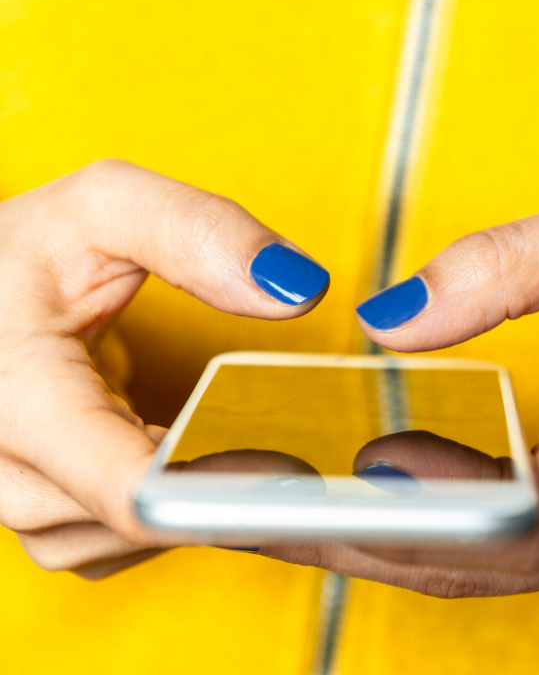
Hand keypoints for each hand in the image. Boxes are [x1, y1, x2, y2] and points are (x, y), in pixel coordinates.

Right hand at [0, 159, 328, 578]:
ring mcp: (10, 493)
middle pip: (132, 521)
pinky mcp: (35, 502)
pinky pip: (104, 541)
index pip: (125, 485)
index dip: (218, 492)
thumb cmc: (24, 251)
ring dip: (177, 503)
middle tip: (276, 449)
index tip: (291, 472)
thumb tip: (297, 288)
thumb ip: (199, 232)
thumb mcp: (103, 209)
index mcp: (13, 393)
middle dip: (209, 490)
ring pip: (118, 541)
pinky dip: (151, 510)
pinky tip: (175, 459)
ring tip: (216, 439)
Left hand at [265, 196, 538, 601]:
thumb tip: (388, 319)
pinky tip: (348, 515)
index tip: (334, 485)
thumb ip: (498, 269)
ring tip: (272, 517)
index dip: (431, 500)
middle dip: (360, 536)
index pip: (536, 504)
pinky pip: (491, 558)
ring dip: (374, 546)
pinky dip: (415, 539)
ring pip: (476, 570)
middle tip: (249, 509)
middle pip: (481, 554)